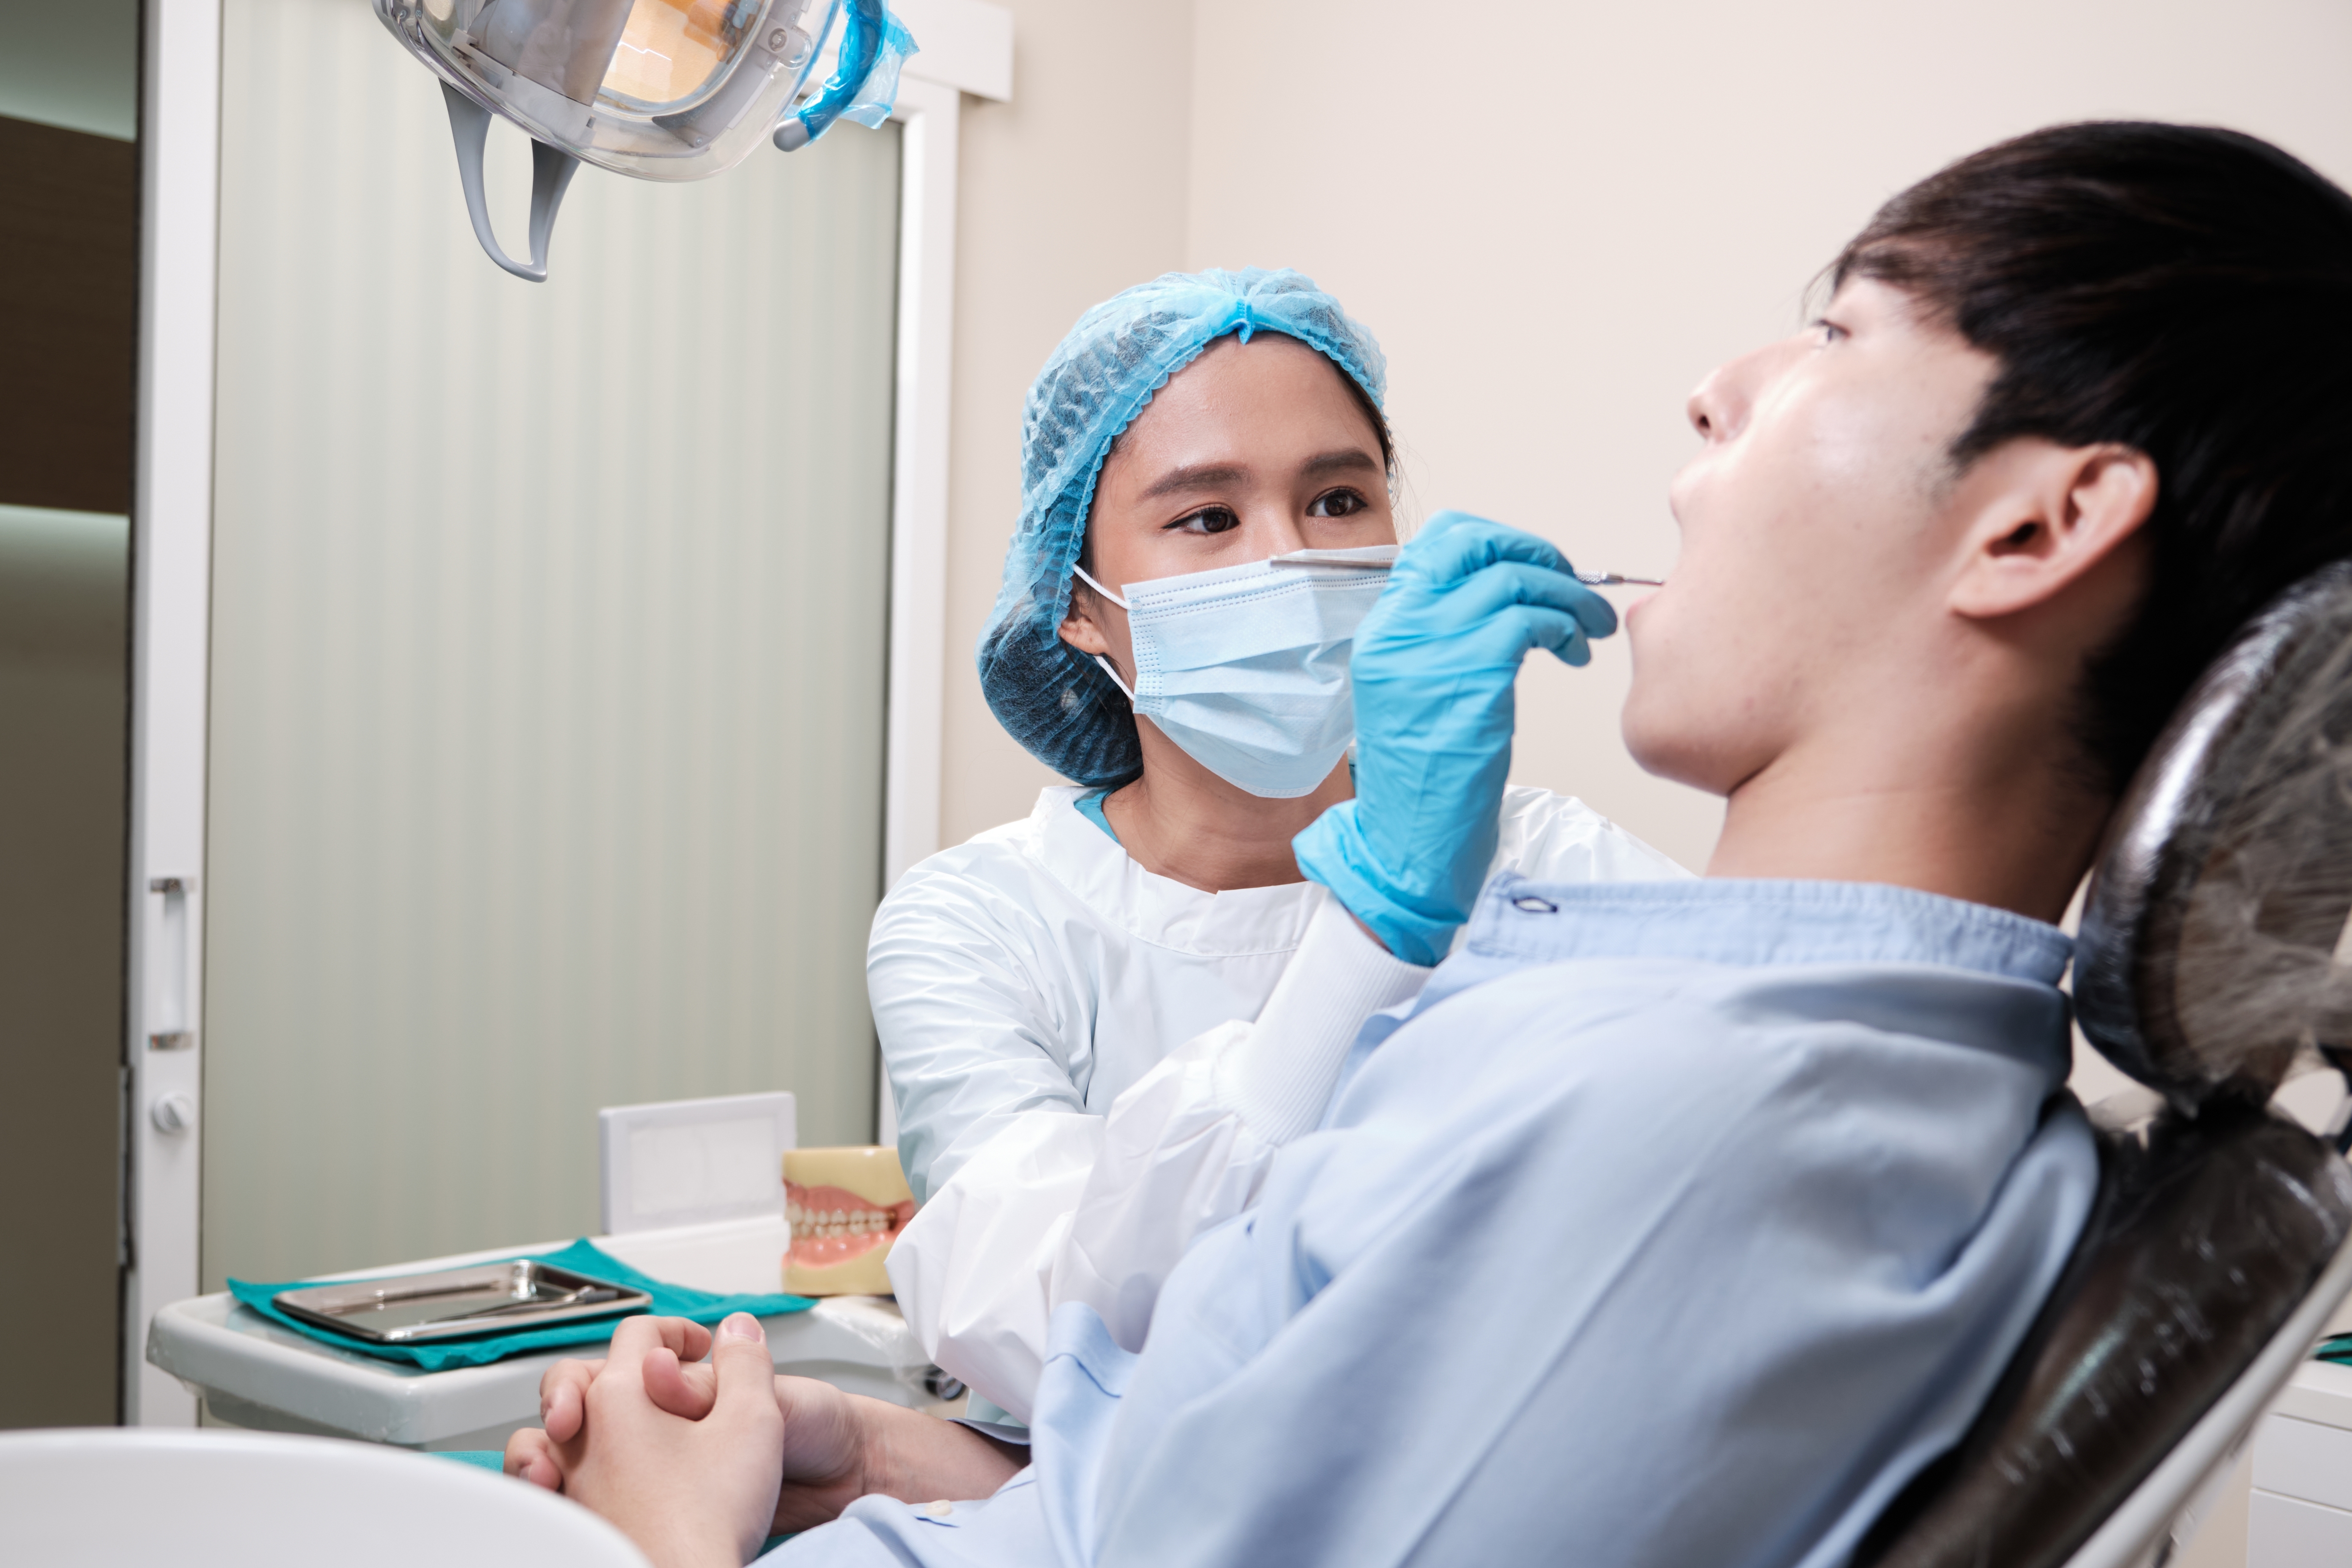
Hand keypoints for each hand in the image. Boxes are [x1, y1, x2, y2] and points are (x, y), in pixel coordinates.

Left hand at [507, 1321, 872, 1536]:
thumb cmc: (708, 1518)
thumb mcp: (754, 1422)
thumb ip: (747, 1364)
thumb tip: (738, 1329)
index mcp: (621, 1396)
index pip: (638, 1333)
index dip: (677, 1329)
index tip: (703, 1348)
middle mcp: (582, 1435)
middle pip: (578, 1375)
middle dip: (619, 1369)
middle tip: (656, 1381)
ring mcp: (570, 1480)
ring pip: (549, 1430)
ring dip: (576, 1416)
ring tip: (612, 1424)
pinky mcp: (571, 1520)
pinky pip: (546, 1479)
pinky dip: (558, 1466)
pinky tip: (584, 1477)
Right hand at [1294, 510, 1615, 963]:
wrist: (1409, 843)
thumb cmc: (1426, 779)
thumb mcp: (1420, 691)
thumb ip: (1446, 639)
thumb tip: (1508, 598)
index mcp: (1384, 628)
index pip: (1438, 541)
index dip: (1499, 538)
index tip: (1536, 565)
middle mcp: (1399, 630)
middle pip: (1474, 544)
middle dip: (1538, 553)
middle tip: (1573, 583)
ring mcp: (1430, 651)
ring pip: (1512, 579)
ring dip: (1569, 595)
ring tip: (1591, 628)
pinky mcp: (1469, 679)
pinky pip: (1528, 622)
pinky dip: (1564, 627)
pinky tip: (1575, 652)